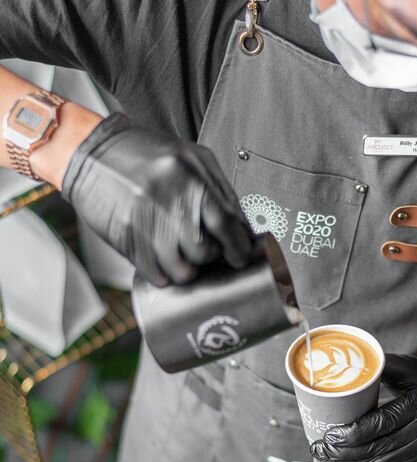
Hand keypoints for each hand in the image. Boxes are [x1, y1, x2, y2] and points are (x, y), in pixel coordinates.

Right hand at [61, 113, 252, 285]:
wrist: (91, 151)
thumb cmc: (146, 154)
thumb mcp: (192, 158)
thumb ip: (221, 191)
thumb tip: (243, 229)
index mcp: (189, 178)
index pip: (225, 224)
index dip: (238, 247)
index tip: (240, 257)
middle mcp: (168, 201)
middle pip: (204, 251)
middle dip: (210, 256)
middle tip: (205, 247)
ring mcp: (144, 222)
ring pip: (181, 269)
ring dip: (187, 269)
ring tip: (183, 255)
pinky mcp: (125, 238)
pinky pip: (154, 273)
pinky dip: (164, 274)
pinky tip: (163, 260)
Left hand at [311, 350, 416, 461]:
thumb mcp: (405, 364)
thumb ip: (374, 367)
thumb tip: (336, 370)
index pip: (384, 422)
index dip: (354, 433)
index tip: (328, 435)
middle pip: (382, 446)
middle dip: (346, 453)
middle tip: (319, 451)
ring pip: (386, 460)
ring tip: (324, 461)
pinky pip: (394, 461)